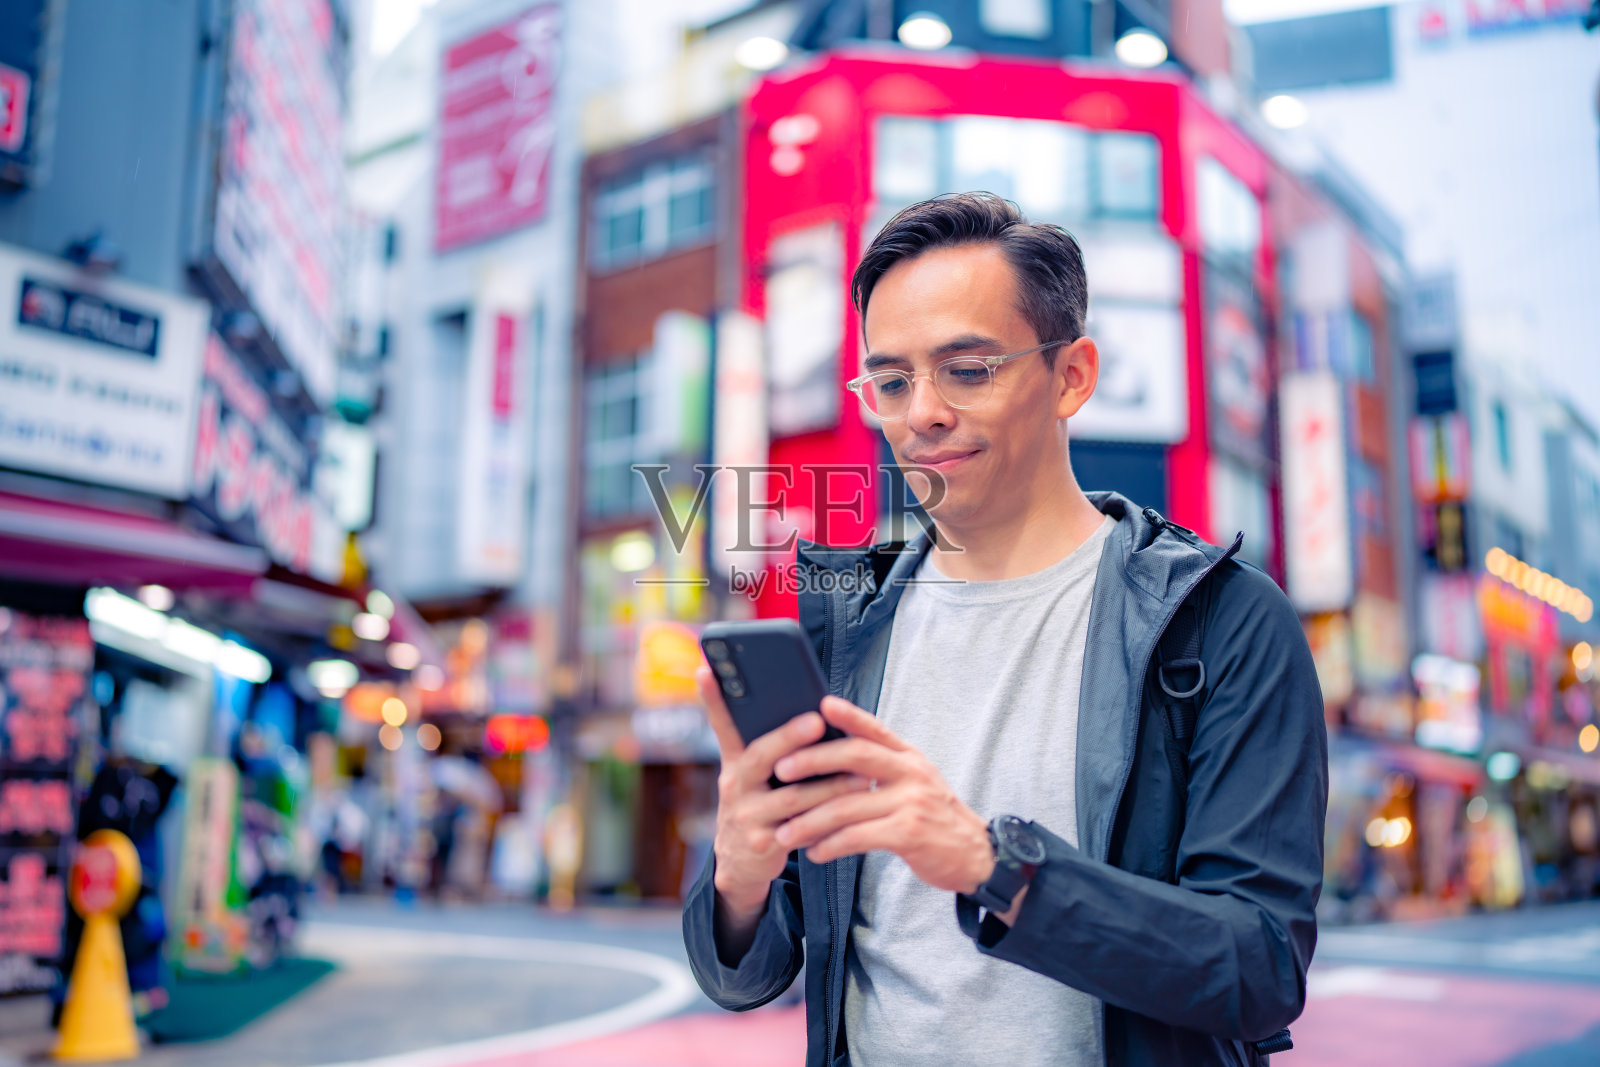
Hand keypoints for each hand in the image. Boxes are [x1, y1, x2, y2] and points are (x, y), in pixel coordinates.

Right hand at [699, 669, 871, 923]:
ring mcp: (747, 815)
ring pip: (791, 797)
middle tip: (816, 720)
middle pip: (760, 756)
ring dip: (830, 785)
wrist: (741, 862)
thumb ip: (773, 749)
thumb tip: (815, 713)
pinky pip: (803, 828)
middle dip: (788, 736)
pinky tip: (855, 810)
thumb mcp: (754, 776)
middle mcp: (734, 785)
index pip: (722, 723)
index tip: (707, 667)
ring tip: (862, 774)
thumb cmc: (761, 805)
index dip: (712, 696)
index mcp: (735, 762)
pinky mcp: (763, 843)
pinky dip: (831, 818)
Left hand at [770, 696, 996, 898]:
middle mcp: (912, 773)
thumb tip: (837, 754)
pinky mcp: (909, 834)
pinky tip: (815, 852)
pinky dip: (831, 845)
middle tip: (782, 769)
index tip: (820, 704)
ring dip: (811, 820)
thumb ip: (885, 767)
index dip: (848, 715)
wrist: (976, 856)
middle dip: (814, 760)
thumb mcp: (916, 783)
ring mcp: (911, 802)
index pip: (875, 729)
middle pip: (856, 755)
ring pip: (848, 804)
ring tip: (785, 832)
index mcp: (910, 757)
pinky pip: (858, 836)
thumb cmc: (935, 818)